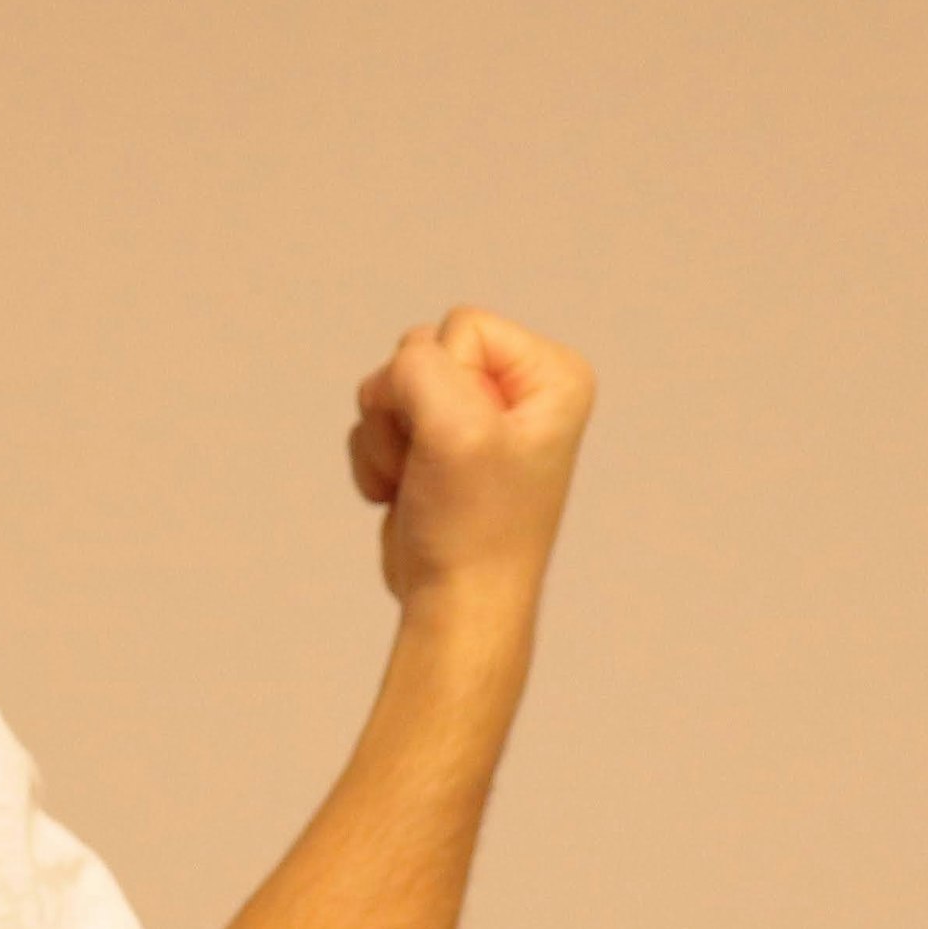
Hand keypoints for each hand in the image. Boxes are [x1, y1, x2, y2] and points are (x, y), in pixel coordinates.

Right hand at [348, 305, 598, 608]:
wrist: (457, 602)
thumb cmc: (473, 527)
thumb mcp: (453, 428)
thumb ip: (417, 367)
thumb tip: (389, 381)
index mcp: (550, 374)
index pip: (461, 326)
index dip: (443, 381)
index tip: (465, 441)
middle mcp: (518, 389)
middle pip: (420, 351)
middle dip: (406, 409)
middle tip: (437, 464)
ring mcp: (472, 416)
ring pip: (390, 386)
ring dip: (387, 439)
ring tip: (423, 484)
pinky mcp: (435, 445)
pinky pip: (378, 419)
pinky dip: (376, 460)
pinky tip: (405, 495)